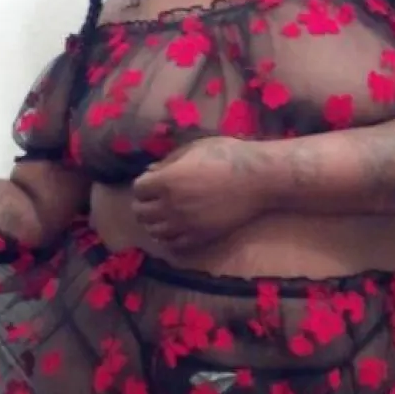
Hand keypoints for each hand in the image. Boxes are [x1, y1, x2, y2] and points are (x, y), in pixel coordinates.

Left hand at [131, 136, 270, 251]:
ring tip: (162, 217)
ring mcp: (185, 225)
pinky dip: (170, 239)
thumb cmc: (227, 156)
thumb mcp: (194, 149)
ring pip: (154, 232)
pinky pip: (175, 245)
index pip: (138, 189)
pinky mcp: (200, 237)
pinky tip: (175, 230)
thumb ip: (169, 162)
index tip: (151, 182)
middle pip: (141, 213)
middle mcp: (170, 206)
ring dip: (154, 224)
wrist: (257, 180)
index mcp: (166, 181)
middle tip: (153, 201)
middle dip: (144, 205)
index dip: (143, 185)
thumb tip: (152, 172)